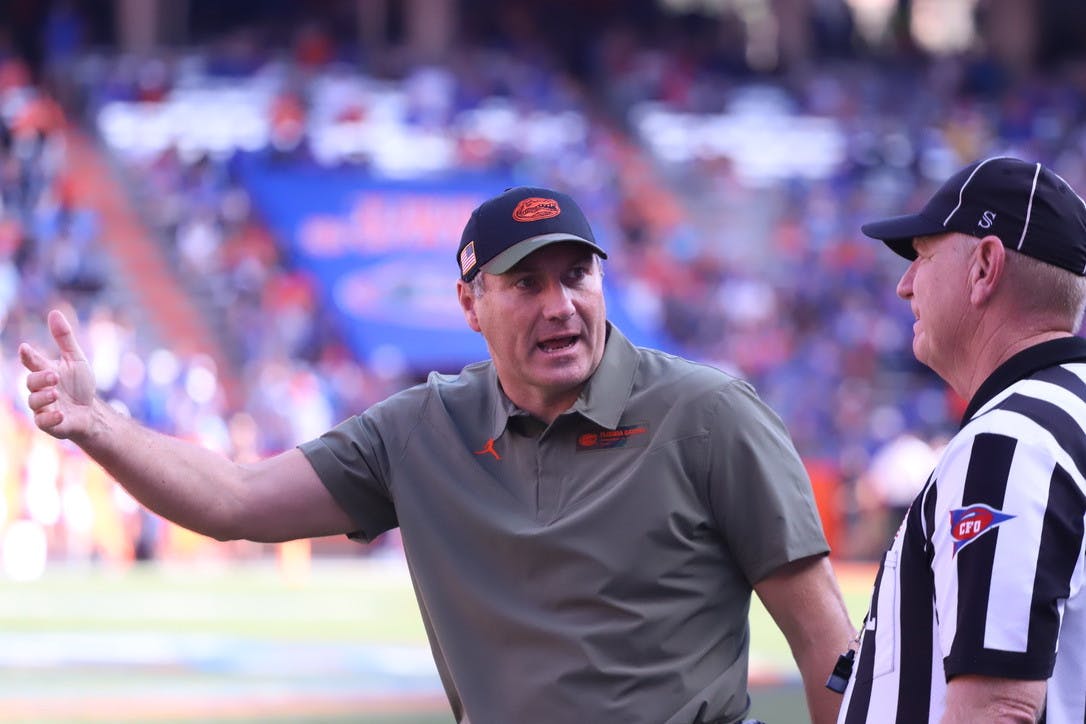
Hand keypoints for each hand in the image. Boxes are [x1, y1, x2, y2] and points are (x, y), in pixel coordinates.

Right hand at [19, 309, 97, 439]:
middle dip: (40, 379)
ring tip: (56, 393)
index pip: (32, 362)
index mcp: (45, 372)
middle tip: (54, 376)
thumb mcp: (76, 359)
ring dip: (44, 397)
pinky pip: (43, 422)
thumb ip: (64, 338)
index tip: (25, 348)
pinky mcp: (49, 424)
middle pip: (31, 382)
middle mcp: (40, 389)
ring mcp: (43, 407)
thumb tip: (54, 312)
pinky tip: (60, 413)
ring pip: (34, 402)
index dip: (28, 356)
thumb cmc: (80, 385)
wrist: (90, 412)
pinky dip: (50, 418)